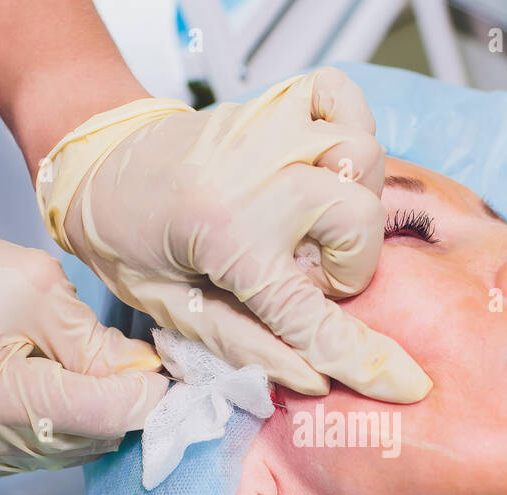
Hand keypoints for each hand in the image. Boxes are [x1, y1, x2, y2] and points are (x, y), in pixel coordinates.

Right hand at [0, 226, 165, 477]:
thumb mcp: (33, 286)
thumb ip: (93, 339)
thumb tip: (144, 374)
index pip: (99, 414)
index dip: (142, 394)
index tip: (161, 369)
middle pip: (93, 437)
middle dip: (121, 401)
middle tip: (126, 359)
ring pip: (78, 449)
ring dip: (96, 413)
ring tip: (78, 366)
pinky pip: (51, 452)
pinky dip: (68, 423)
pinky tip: (51, 385)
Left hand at [37, 68, 431, 402]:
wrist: (99, 168)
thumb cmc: (132, 245)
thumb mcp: (175, 313)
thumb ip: (249, 348)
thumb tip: (317, 380)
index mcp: (225, 239)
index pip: (312, 314)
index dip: (364, 359)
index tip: (407, 384)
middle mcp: (256, 177)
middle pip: (359, 221)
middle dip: (346, 264)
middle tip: (303, 274)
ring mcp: (269, 129)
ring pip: (364, 157)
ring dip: (351, 200)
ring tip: (310, 222)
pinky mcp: (274, 100)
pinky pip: (344, 98)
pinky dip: (347, 128)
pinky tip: (321, 165)